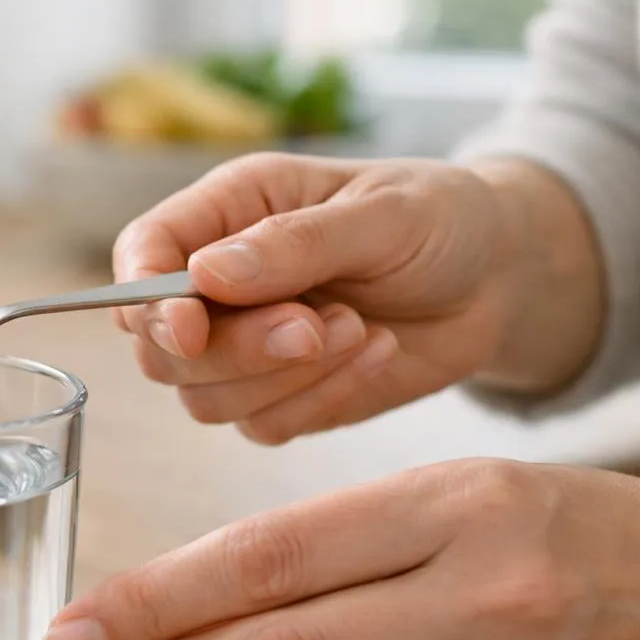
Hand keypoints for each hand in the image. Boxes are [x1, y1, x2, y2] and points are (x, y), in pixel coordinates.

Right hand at [112, 154, 599, 442]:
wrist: (498, 278)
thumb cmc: (439, 219)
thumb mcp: (383, 212)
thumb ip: (295, 244)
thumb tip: (206, 275)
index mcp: (225, 213)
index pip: (142, 254)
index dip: (147, 297)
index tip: (193, 326)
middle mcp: (216, 284)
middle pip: (161, 347)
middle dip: (235, 350)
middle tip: (316, 328)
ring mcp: (242, 349)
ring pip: (204, 398)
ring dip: (286, 378)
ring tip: (361, 331)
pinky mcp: (279, 399)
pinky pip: (264, 428)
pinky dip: (321, 401)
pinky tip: (375, 353)